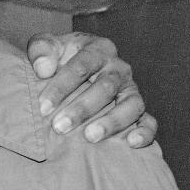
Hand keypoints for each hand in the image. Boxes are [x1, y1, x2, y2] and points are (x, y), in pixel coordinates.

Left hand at [26, 32, 155, 146]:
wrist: (73, 65)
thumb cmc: (57, 57)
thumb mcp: (45, 46)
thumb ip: (41, 50)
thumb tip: (44, 68)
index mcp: (97, 49)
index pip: (80, 66)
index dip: (61, 87)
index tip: (42, 107)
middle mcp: (118, 68)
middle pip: (105, 87)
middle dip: (82, 109)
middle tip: (59, 127)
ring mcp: (130, 89)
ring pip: (130, 104)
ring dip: (111, 122)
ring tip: (90, 137)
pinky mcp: (138, 108)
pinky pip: (149, 120)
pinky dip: (145, 132)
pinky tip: (131, 143)